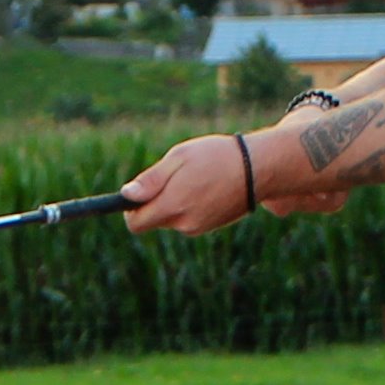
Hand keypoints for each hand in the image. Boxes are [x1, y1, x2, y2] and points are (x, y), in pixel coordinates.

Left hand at [119, 130, 255, 234]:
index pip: (136, 223)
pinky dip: (189, 206)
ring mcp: (198, 227)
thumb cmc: (215, 157)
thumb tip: (126, 195)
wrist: (258, 168)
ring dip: (174, 203)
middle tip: (173, 177)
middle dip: (155, 203)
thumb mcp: (179, 158)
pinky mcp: (210, 226)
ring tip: (194, 179)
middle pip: (153, 221)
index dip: (131, 209)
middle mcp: (184, 223)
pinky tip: (205, 187)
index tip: (137, 194)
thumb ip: (151, 180)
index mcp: (173, 205)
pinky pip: (188, 219)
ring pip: (172, 219)